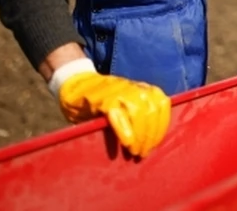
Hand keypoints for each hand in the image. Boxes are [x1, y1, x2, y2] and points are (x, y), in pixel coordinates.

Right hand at [53, 61, 170, 158]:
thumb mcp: (125, 103)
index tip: (155, 144)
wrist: (75, 83)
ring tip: (134, 151)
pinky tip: (126, 143)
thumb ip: (138, 116)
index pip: (161, 104)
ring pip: (138, 111)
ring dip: (139, 135)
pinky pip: (117, 114)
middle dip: (150, 135)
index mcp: (142, 88)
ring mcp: (118, 91)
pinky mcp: (101, 99)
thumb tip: (150, 141)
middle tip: (143, 152)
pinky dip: (124, 130)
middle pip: (151, 110)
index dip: (161, 126)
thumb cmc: (101, 100)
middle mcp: (133, 87)